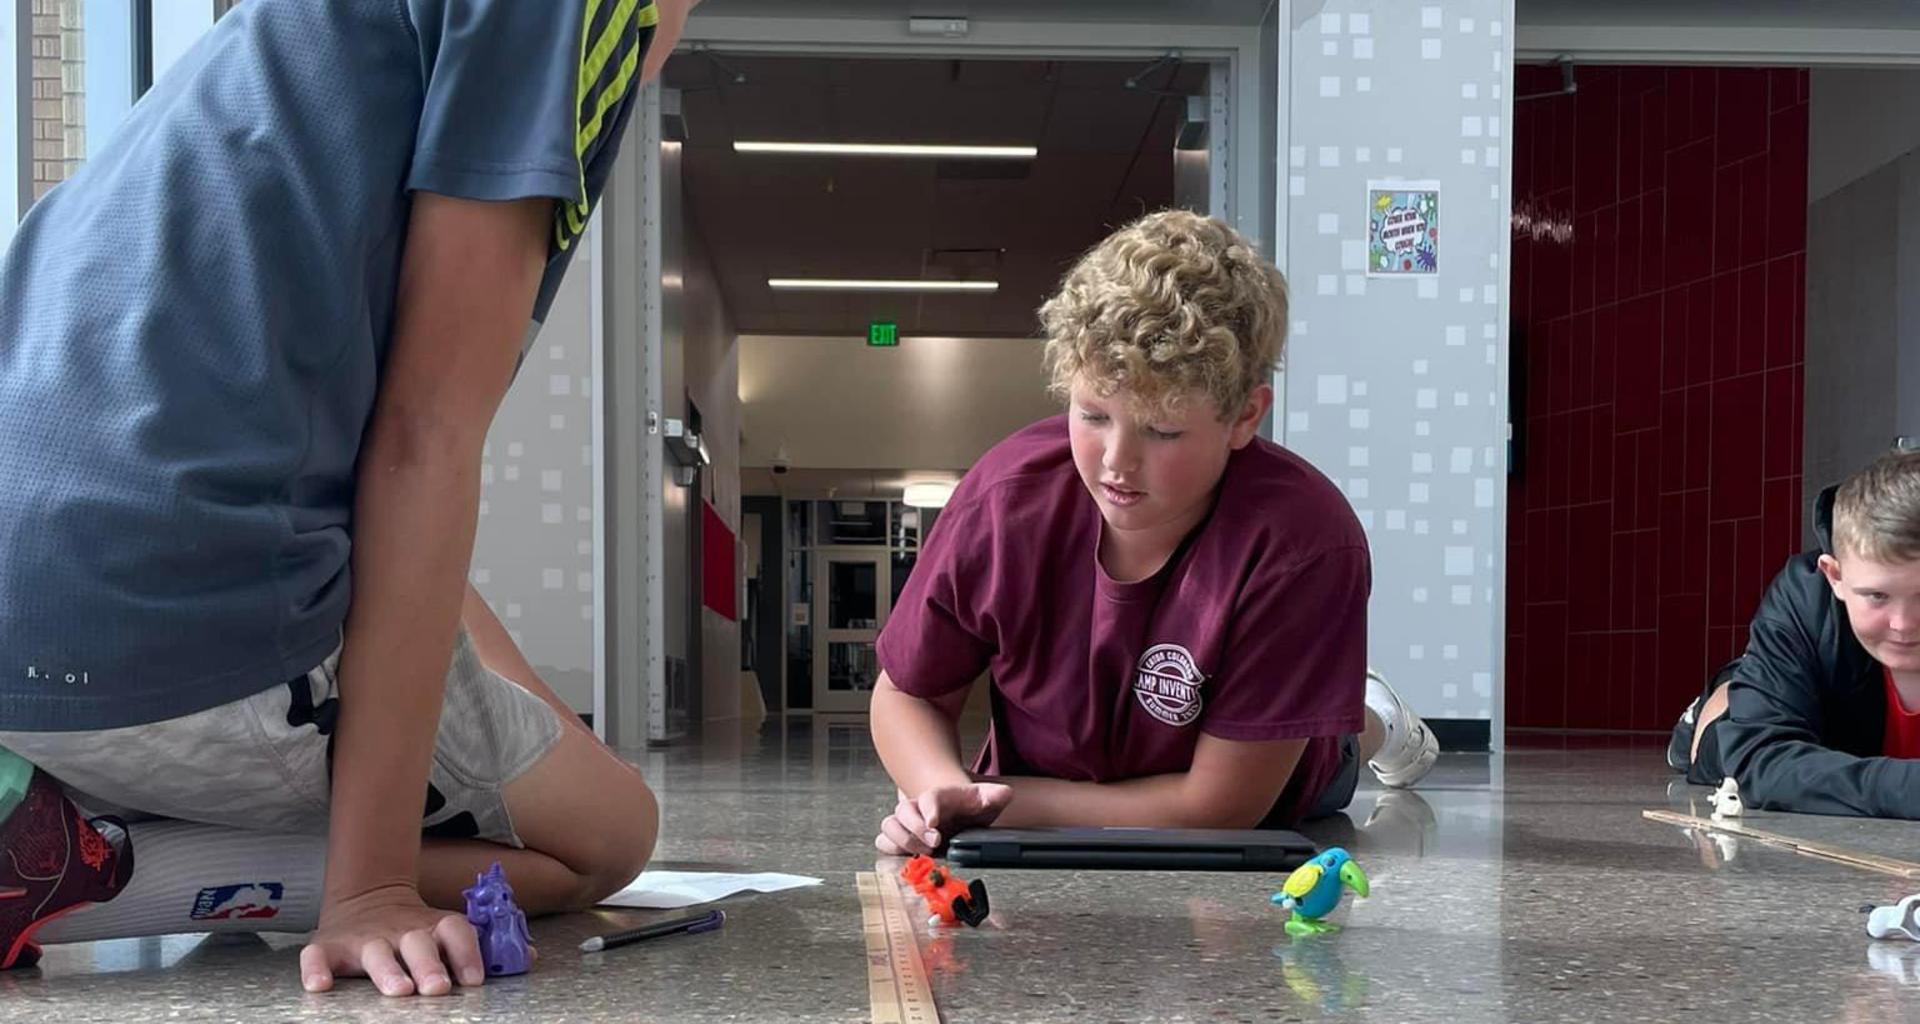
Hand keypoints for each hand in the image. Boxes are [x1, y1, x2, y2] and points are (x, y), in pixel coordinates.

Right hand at [299, 883, 487, 995]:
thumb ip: (464, 950)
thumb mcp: (440, 933)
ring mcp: (364, 939)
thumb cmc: (412, 933)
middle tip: (438, 987)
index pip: (454, 931)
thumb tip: (503, 968)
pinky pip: (317, 956)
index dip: (467, 953)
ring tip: (399, 990)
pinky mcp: (328, 948)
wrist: (367, 901)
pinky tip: (320, 986)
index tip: (474, 980)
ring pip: (376, 953)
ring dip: (388, 971)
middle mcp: (400, 932)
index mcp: (431, 928)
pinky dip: (315, 969)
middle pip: (418, 944)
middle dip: (429, 966)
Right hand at [874, 782, 1012, 855]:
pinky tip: (909, 855)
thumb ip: (996, 795)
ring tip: (925, 852)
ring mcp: (907, 822)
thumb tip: (1004, 794)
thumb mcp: (987, 800)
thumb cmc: (970, 807)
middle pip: (903, 810)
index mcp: (939, 797)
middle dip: (916, 829)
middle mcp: (919, 807)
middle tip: (935, 842)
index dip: (929, 810)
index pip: (929, 798)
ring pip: (889, 826)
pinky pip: (884, 841)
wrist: (959, 812)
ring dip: (903, 841)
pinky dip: (892, 849)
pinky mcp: (900, 838)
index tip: (934, 823)